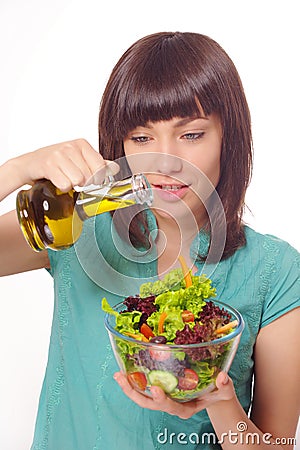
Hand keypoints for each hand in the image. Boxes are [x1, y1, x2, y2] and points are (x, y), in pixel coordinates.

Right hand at [9, 138, 118, 191]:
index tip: (91, 180)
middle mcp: (71, 147)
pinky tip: (57, 181)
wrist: (30, 163)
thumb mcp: (78, 159)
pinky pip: (65, 184)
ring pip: (78, 181)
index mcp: (82, 144)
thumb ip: (97, 164)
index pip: (101, 167)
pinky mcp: (48, 165)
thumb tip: (115, 168)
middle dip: (82, 182)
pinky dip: (61, 187)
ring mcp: (59, 154)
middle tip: (71, 177)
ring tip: (64, 178)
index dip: (98, 178)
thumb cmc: (56, 161)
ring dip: (71, 185)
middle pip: (89, 176)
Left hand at [113, 371, 234, 418]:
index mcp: (186, 408)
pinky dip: (133, 381)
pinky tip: (124, 372)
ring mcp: (165, 398)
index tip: (156, 390)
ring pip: (143, 398)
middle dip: (135, 393)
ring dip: (129, 387)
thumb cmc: (218, 391)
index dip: (163, 400)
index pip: (172, 407)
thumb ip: (224, 385)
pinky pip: (145, 388)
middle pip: (150, 404)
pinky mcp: (161, 390)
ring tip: (118, 376)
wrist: (214, 392)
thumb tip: (222, 377)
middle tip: (124, 380)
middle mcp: (172, 405)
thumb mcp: (224, 390)